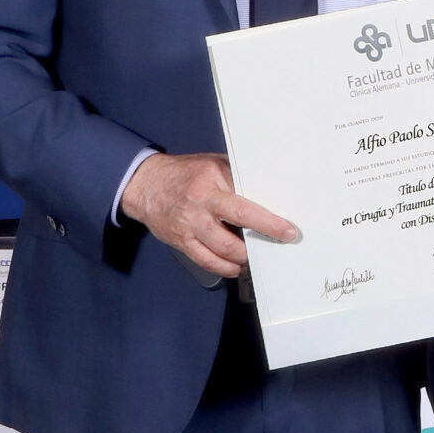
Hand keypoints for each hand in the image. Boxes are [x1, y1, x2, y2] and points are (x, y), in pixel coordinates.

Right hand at [120, 152, 297, 278]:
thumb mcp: (213, 164)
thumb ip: (237, 178)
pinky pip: (207, 261)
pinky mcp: (181, 242)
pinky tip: (235, 265)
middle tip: (275, 247)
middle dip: (258, 246)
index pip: (243, 208)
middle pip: (232, 237)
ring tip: (255, 256)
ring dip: (242, 259)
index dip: (267, 223)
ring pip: (221, 253)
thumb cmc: (185, 173)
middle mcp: (198, 208)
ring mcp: (188, 228)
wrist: (146, 184)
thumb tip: (267, 191)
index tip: (286, 232)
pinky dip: (225, 267)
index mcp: (209, 185)